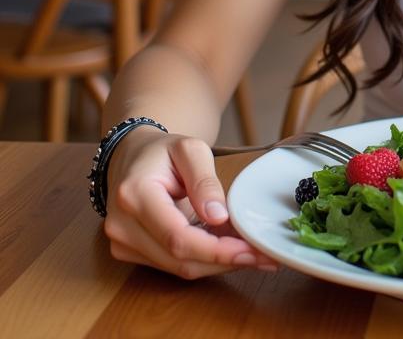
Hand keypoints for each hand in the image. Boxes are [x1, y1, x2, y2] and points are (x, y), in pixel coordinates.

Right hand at [103, 127, 278, 278]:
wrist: (131, 156)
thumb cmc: (162, 151)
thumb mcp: (190, 150)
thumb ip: (205, 181)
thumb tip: (219, 217)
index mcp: (135, 195)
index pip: (177, 237)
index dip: (216, 250)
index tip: (250, 249)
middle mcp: (121, 225)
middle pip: (179, 260)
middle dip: (225, 261)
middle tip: (264, 256)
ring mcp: (121, 243)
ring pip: (177, 268)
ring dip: (218, 263)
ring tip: (253, 251)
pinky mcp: (129, 252)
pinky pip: (172, 264)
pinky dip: (204, 259)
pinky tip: (229, 248)